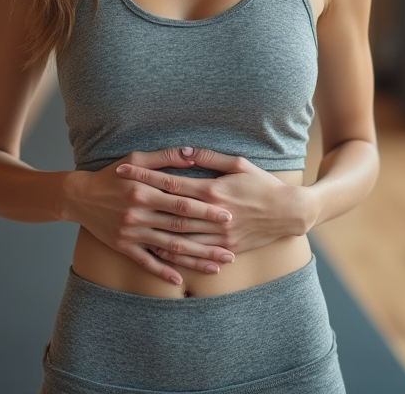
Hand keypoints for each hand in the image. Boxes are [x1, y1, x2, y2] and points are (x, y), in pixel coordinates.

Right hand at [61, 148, 236, 285]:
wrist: (80, 197)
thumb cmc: (111, 175)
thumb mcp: (135, 159)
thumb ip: (165, 158)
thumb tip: (193, 154)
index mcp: (144, 192)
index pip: (180, 202)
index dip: (205, 210)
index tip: (226, 215)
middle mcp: (138, 214)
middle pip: (179, 228)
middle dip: (208, 237)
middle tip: (231, 245)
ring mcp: (131, 233)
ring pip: (169, 248)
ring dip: (195, 258)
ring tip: (217, 264)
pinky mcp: (123, 246)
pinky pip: (146, 261)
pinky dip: (163, 271)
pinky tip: (181, 279)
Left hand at [115, 148, 312, 265]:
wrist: (289, 213)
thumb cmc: (262, 185)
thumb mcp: (239, 164)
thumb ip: (211, 157)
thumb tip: (186, 150)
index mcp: (213, 189)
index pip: (170, 181)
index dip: (144, 175)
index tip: (123, 170)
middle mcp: (212, 212)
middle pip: (167, 207)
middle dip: (139, 200)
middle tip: (115, 194)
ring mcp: (218, 233)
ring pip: (177, 234)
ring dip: (150, 229)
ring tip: (127, 226)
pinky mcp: (225, 247)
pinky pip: (194, 252)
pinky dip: (174, 253)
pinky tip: (156, 251)